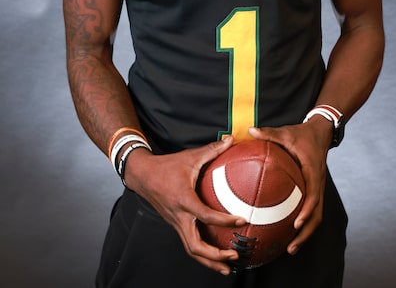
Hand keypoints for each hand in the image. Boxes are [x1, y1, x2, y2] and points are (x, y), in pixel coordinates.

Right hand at [123, 136, 246, 274]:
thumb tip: (231, 139)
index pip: (205, 216)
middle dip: (215, 256)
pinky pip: (188, 243)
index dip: (225, 220)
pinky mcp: (175, 225)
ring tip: (228, 267)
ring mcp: (175, 223)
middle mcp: (179, 216)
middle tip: (234, 256)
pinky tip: (215, 255)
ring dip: (209, 261)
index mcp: (184, 200)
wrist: (142, 175)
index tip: (242, 221)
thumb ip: (212, 149)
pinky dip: (202, 253)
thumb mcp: (190, 156)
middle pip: (195, 246)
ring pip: (191, 250)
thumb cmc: (166, 166)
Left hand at [249, 118, 331, 254]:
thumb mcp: (286, 132)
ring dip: (305, 234)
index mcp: (313, 172)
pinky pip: (310, 210)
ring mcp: (317, 189)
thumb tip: (250, 130)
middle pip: (317, 215)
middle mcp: (318, 184)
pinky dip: (302, 223)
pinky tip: (287, 231)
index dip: (307, 211)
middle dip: (305, 234)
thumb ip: (269, 133)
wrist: (320, 132)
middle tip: (290, 248)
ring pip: (316, 217)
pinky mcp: (313, 190)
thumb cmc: (303, 134)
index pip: (313, 195)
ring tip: (290, 248)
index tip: (296, 224)